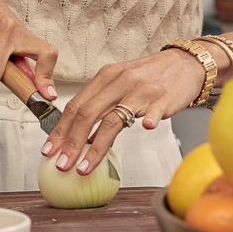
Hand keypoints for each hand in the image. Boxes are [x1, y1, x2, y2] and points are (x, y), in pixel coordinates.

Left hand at [41, 49, 204, 174]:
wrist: (184, 64)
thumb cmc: (149, 77)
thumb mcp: (120, 83)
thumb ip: (101, 104)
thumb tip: (80, 135)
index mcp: (105, 77)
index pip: (75, 105)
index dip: (60, 129)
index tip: (49, 150)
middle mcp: (119, 82)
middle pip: (87, 114)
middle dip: (70, 143)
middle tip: (61, 164)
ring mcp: (141, 91)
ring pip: (113, 120)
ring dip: (95, 147)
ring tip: (83, 167)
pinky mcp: (163, 100)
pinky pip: (153, 111)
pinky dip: (148, 119)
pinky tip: (145, 128)